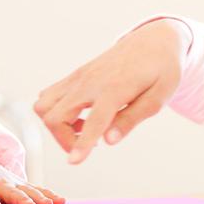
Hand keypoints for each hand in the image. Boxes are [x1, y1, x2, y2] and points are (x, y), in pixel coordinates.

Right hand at [33, 18, 189, 163]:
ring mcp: (79, 77)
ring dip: (56, 125)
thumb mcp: (158, 97)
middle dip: (64, 140)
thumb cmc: (160, 69)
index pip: (94, 121)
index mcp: (115, 88)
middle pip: (55, 115)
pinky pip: (48, 95)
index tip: (74, 162)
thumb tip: (109, 140)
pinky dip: (55, 111)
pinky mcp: (75, 75)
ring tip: (82, 128)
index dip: (82, 144)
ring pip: (43, 105)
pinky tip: (78, 115)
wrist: (153, 41)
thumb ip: (131, 119)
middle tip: (88, 145)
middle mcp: (91, 81)